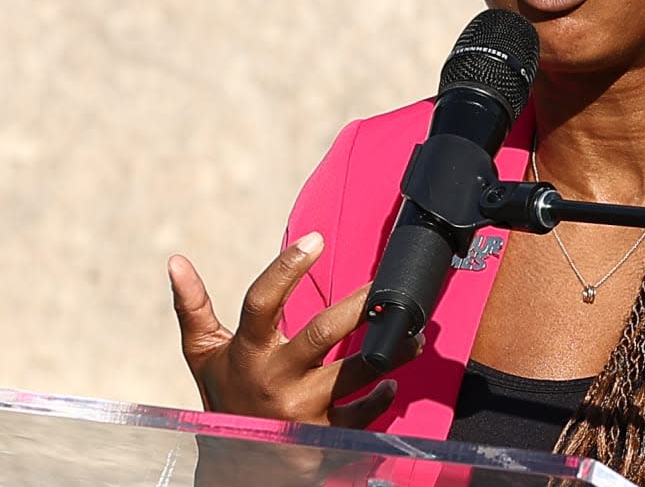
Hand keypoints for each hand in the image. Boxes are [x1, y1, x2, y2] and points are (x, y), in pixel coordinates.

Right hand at [168, 232, 422, 428]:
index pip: (262, 300)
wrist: (232, 463)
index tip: (315, 238)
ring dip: (389, 350)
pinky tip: (391, 380)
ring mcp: (301, 409)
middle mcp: (274, 379)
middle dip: (358, 306)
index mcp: (247, 351)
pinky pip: (360, 415)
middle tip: (384, 284)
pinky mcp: (323, 436)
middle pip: (322, 333)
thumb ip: (193, 308)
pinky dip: (380, 397)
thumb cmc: (224, 395)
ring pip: (353, 373)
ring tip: (412, 328)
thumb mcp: (204, 355)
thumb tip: (175, 261)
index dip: (287, 267)